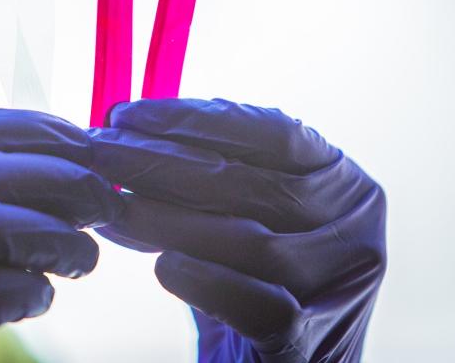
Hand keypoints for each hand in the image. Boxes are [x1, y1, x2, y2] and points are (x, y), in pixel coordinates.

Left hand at [89, 98, 385, 362]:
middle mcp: (357, 230)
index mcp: (345, 184)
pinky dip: (203, 279)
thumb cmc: (253, 283)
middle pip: (248, 181)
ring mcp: (341, 290)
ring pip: (248, 239)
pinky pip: (255, 305)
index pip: (271, 132)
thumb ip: (208, 176)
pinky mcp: (312, 346)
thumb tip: (128, 130)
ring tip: (109, 208)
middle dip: (159, 162)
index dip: (192, 118)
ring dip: (165, 218)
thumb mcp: (243, 216)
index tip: (126, 114)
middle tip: (98, 151)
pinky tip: (161, 265)